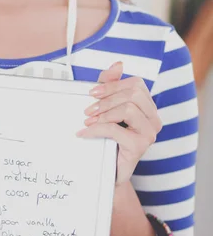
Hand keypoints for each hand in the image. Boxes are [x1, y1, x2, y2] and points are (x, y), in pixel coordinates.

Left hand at [77, 62, 162, 184]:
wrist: (106, 171)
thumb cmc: (106, 139)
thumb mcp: (105, 109)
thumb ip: (110, 86)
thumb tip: (118, 63)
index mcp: (147, 107)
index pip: (136, 84)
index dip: (113, 85)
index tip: (91, 93)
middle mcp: (153, 119)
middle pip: (134, 94)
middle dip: (107, 99)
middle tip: (87, 110)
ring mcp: (149, 133)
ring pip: (129, 109)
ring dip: (103, 113)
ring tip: (87, 121)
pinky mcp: (140, 146)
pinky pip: (116, 130)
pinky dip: (96, 129)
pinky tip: (83, 133)